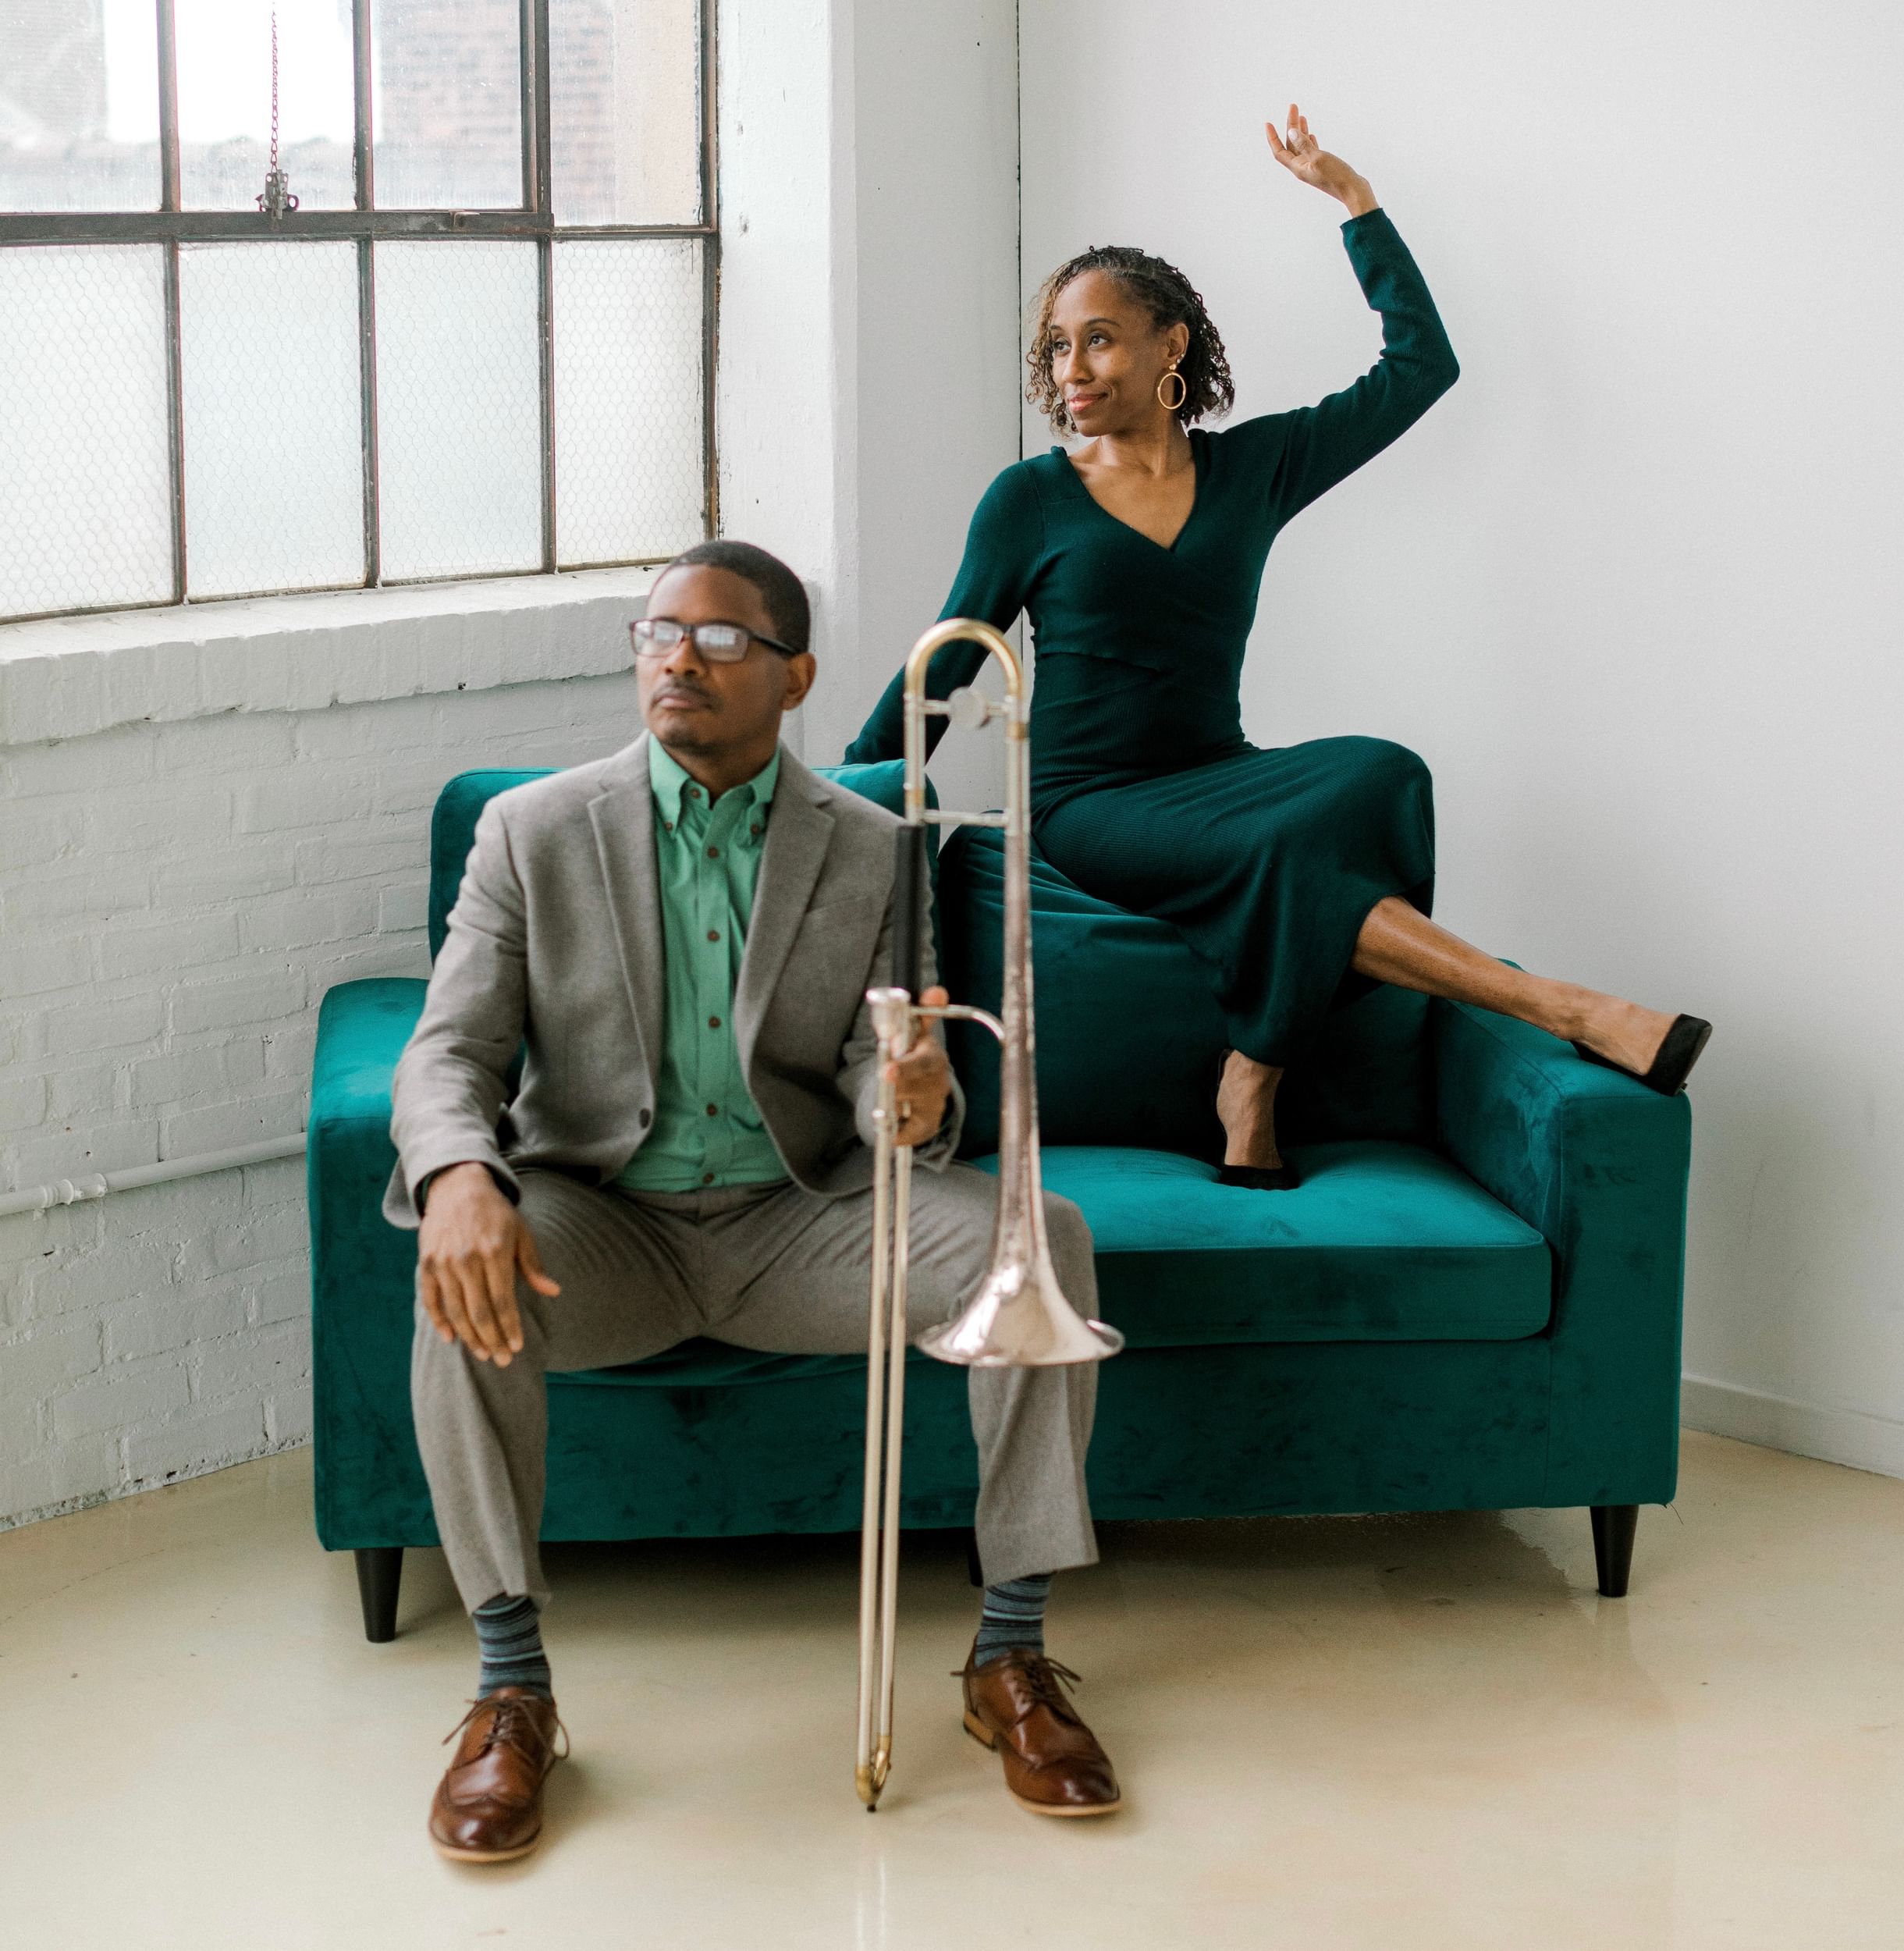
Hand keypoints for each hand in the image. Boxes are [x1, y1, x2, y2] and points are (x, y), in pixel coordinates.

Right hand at [416, 1161, 560, 1366]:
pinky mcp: (427, 1263)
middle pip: (480, 1311)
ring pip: (456, 1310)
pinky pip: (431, 1299)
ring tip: (483, 1353)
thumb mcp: (521, 1233)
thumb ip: (533, 1265)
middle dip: (492, 1340)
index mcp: (495, 1252)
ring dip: (469, 1336)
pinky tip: (450, 1338)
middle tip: (501, 1360)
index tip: (517, 1347)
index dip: (510, 1328)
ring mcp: (444, 1262)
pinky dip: (439, 1321)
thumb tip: (554, 1291)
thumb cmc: (496, 1213)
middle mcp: (468, 1259)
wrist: (458, 1186)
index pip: (503, 1301)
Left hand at [888, 985, 952, 1147]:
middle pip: (917, 1088)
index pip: (922, 1062)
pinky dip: (902, 1135)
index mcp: (931, 1057)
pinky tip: (891, 1136)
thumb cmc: (915, 1056)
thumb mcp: (915, 1034)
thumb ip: (920, 1014)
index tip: (887, 1071)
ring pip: (913, 1109)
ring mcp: (933, 1104)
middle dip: (899, 1086)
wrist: (924, 1085)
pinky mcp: (928, 1124)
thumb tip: (937, 990)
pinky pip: (915, 1134)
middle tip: (882, 1085)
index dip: (905, 1067)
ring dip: (895, 1110)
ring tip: (879, 1112)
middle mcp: (937, 1081)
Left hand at [1266, 103, 1376, 216]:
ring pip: (1302, 145)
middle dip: (1291, 125)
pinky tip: (1311, 133)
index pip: (1279, 151)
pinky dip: (1309, 140)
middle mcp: (1302, 167)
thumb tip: (1291, 132)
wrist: (1353, 190)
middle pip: (1291, 144)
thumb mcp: (1318, 158)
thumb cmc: (1336, 177)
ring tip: (1301, 115)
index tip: (1268, 123)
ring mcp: (1312, 166)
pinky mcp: (1323, 165)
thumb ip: (1304, 145)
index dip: (1272, 138)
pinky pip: (1312, 150)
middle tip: (1293, 107)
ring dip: (1300, 130)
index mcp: (1298, 167)